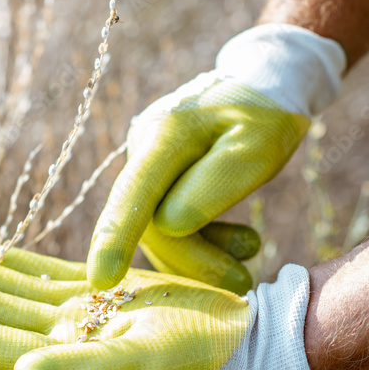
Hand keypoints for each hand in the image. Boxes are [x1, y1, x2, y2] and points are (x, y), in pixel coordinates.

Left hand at [0, 247, 317, 369]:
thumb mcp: (139, 364)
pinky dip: (21, 267)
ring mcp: (86, 317)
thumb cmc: (196, 356)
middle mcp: (69, 342)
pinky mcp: (106, 293)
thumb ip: (79, 369)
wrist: (241, 335)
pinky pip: (51, 278)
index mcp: (70, 362)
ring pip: (17, 294)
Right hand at [87, 24, 344, 293]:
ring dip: (203, 256)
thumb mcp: (257, 147)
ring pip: (161, 232)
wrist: (263, 86)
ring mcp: (148, 166)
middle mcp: (144, 150)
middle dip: (194, 262)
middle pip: (151, 225)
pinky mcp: (158, 181)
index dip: (115, 240)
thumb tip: (169, 225)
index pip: (133, 195)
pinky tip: (237, 242)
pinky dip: (202, 245)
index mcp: (165, 136)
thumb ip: (214, 184)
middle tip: (243, 283)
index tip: (103, 281)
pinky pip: (170, 227)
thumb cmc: (265, 115)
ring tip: (250, 249)